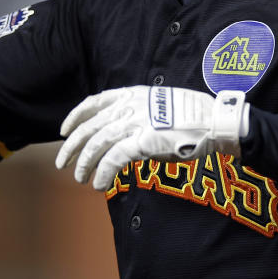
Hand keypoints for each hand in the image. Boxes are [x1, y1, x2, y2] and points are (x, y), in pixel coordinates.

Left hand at [55, 85, 248, 190]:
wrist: (214, 122)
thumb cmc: (194, 116)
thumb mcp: (161, 105)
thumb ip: (140, 114)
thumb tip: (126, 133)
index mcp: (133, 95)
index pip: (94, 102)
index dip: (75, 117)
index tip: (64, 131)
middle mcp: (130, 106)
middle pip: (89, 127)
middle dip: (72, 147)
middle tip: (62, 163)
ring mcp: (136, 123)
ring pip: (96, 144)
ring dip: (84, 164)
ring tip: (80, 178)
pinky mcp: (143, 142)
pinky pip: (113, 160)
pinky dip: (103, 172)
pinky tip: (99, 184)